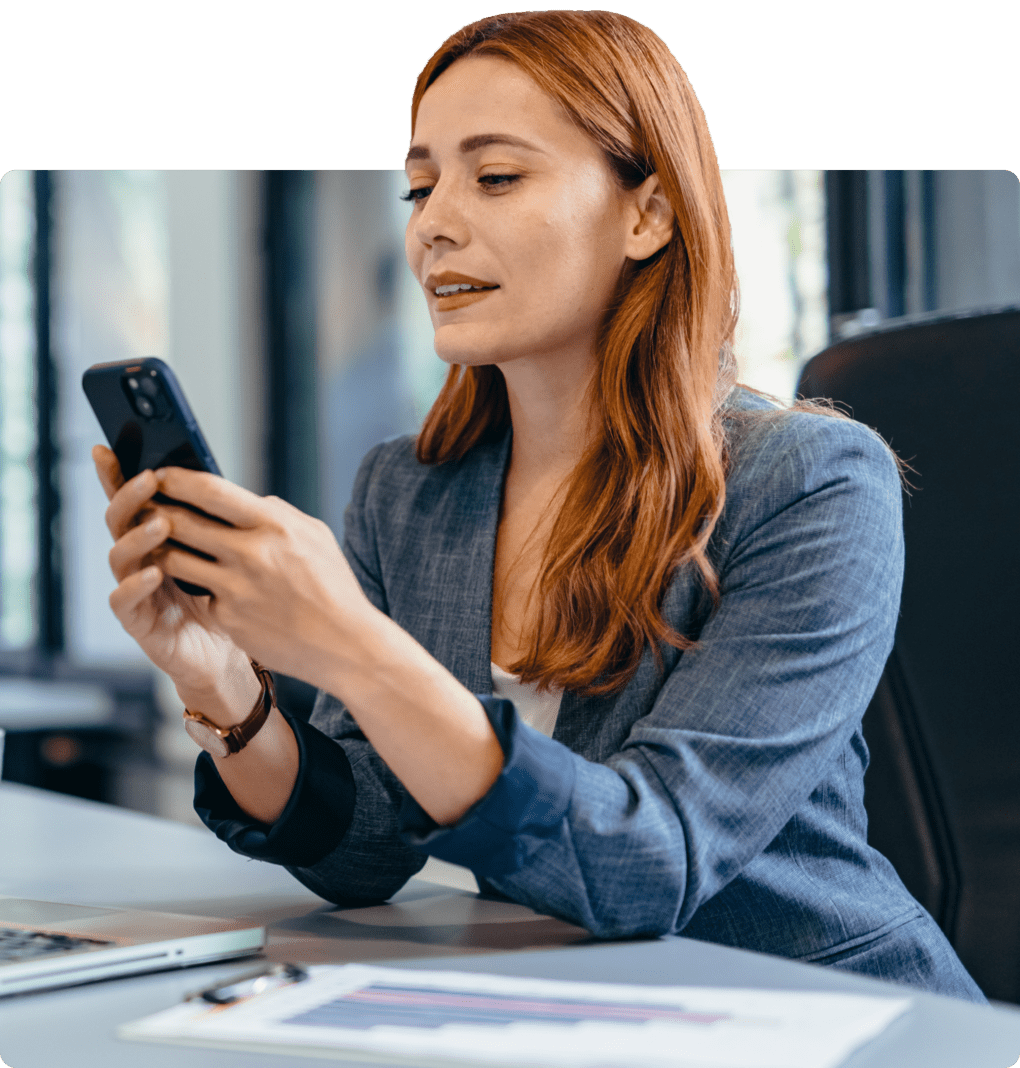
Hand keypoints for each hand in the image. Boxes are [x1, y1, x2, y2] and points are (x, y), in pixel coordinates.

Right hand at [94, 445, 253, 697]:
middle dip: (129, 497)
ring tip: (160, 522)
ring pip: (119, 556)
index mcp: (160, 539)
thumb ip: (218, 524)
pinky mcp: (139, 623)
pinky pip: (124, 601)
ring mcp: (136, 591)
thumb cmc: (230, 601)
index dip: (118, 475)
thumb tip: (224, 483)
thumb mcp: (228, 555)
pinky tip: (154, 572)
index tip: (108, 446)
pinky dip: (135, 585)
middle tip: (150, 479)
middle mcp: (141, 560)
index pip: (137, 501)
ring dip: (137, 537)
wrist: (231, 658)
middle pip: (121, 520)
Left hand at [140, 464, 373, 689]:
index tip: (159, 473)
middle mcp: (251, 554)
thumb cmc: (332, 585)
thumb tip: (243, 499)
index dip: (177, 479)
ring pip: (175, 560)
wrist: (345, 644)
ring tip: (154, 541)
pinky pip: (197, 594)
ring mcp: (236, 589)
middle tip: (142, 505)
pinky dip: (192, 585)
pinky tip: (189, 582)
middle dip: (155, 511)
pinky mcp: (228, 619)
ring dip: (160, 548)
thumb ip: (276, 513)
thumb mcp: (314, 535)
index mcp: (274, 525)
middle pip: (181, 522)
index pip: (210, 491)